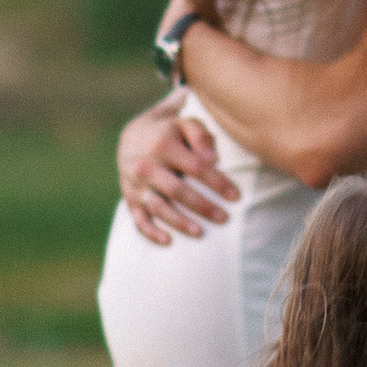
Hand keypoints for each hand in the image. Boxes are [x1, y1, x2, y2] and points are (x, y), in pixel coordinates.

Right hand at [119, 94, 232, 243]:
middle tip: (224, 219)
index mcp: (163, 145)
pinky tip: (168, 241)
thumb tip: (214, 159)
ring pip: (158, 207)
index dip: (217, 183)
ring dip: (179, 222)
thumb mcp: (184, 125)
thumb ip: (201, 136)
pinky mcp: (130, 198)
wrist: (132, 137)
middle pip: (177, 190)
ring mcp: (136, 184)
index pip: (195, 167)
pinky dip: (151, 232)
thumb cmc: (169, 133)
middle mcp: (147, 166)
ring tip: (200, 233)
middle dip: (202, 206)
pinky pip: (138, 219)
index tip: (236, 196)